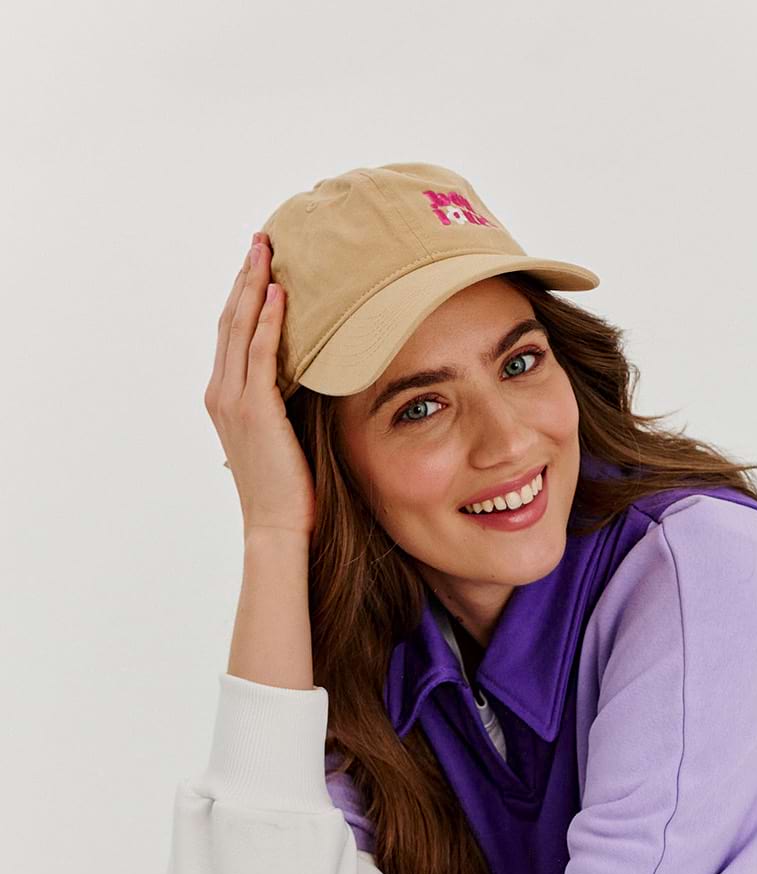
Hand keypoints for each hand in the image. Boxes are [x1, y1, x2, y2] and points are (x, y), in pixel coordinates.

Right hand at [206, 230, 316, 536]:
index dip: (242, 294)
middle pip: (229, 320)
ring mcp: (233, 401)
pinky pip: (259, 353)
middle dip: (244, 276)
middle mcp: (221, 394)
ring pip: (239, 328)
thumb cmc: (288, 490)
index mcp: (224, 398)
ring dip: (253, 284)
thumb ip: (285, 404)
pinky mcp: (255, 410)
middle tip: (261, 239)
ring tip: (267, 250)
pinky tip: (279, 292)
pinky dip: (266, 319)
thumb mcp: (282, 437)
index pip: (230, 334)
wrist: (277, 526)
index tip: (258, 263)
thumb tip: (312, 378)